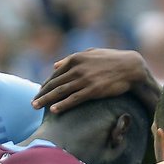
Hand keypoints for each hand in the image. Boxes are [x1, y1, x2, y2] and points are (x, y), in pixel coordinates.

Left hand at [33, 49, 158, 115]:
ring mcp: (84, 79)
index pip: (56, 74)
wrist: (130, 67)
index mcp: (76, 58)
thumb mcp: (90, 53)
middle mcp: (78, 68)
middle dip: (42, 94)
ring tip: (36, 107)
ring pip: (60, 91)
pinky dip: (63, 105)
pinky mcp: (92, 90)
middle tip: (32, 103)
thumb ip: (71, 58)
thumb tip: (55, 65)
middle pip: (55, 83)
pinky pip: (74, 99)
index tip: (39, 92)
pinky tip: (54, 110)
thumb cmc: (111, 59)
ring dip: (46, 100)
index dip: (46, 84)